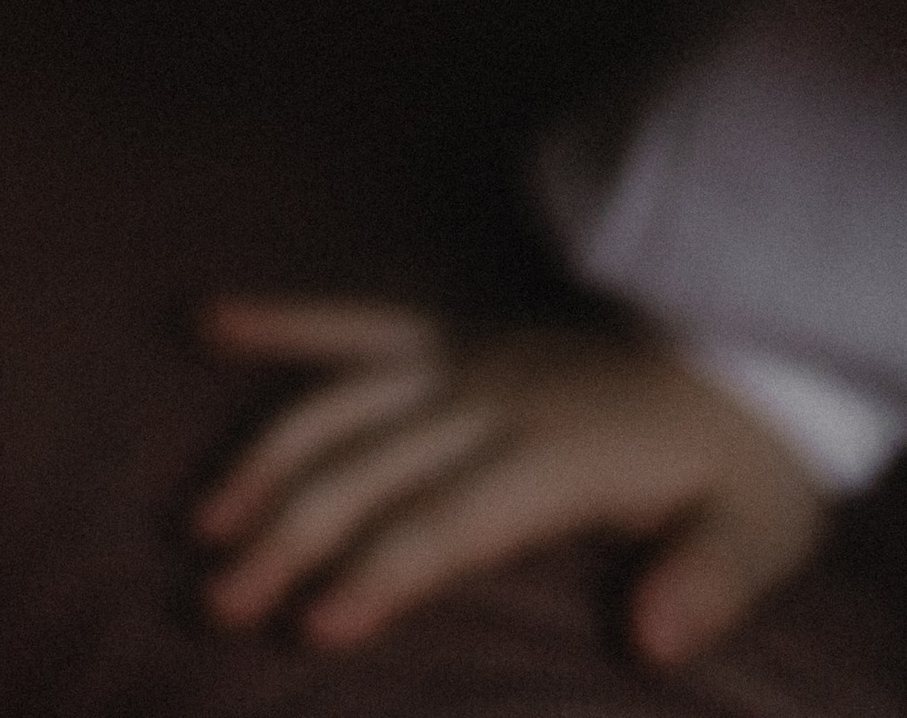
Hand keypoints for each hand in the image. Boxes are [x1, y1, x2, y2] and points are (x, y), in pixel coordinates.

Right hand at [191, 295, 828, 666]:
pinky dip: (285, 319)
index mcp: (555, 455)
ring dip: (265, 460)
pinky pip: (358, 319)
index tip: (310, 626)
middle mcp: (490, 399)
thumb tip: (651, 641)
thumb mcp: (758, 529)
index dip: (376, 573)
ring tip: (201, 522)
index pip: (445, 523)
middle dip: (287, 538)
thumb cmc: (744, 461)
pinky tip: (207, 321)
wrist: (746, 348)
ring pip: (341, 404)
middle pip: (369, 472)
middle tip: (217, 601)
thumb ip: (708, 583)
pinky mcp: (454, 332)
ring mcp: (464, 357)